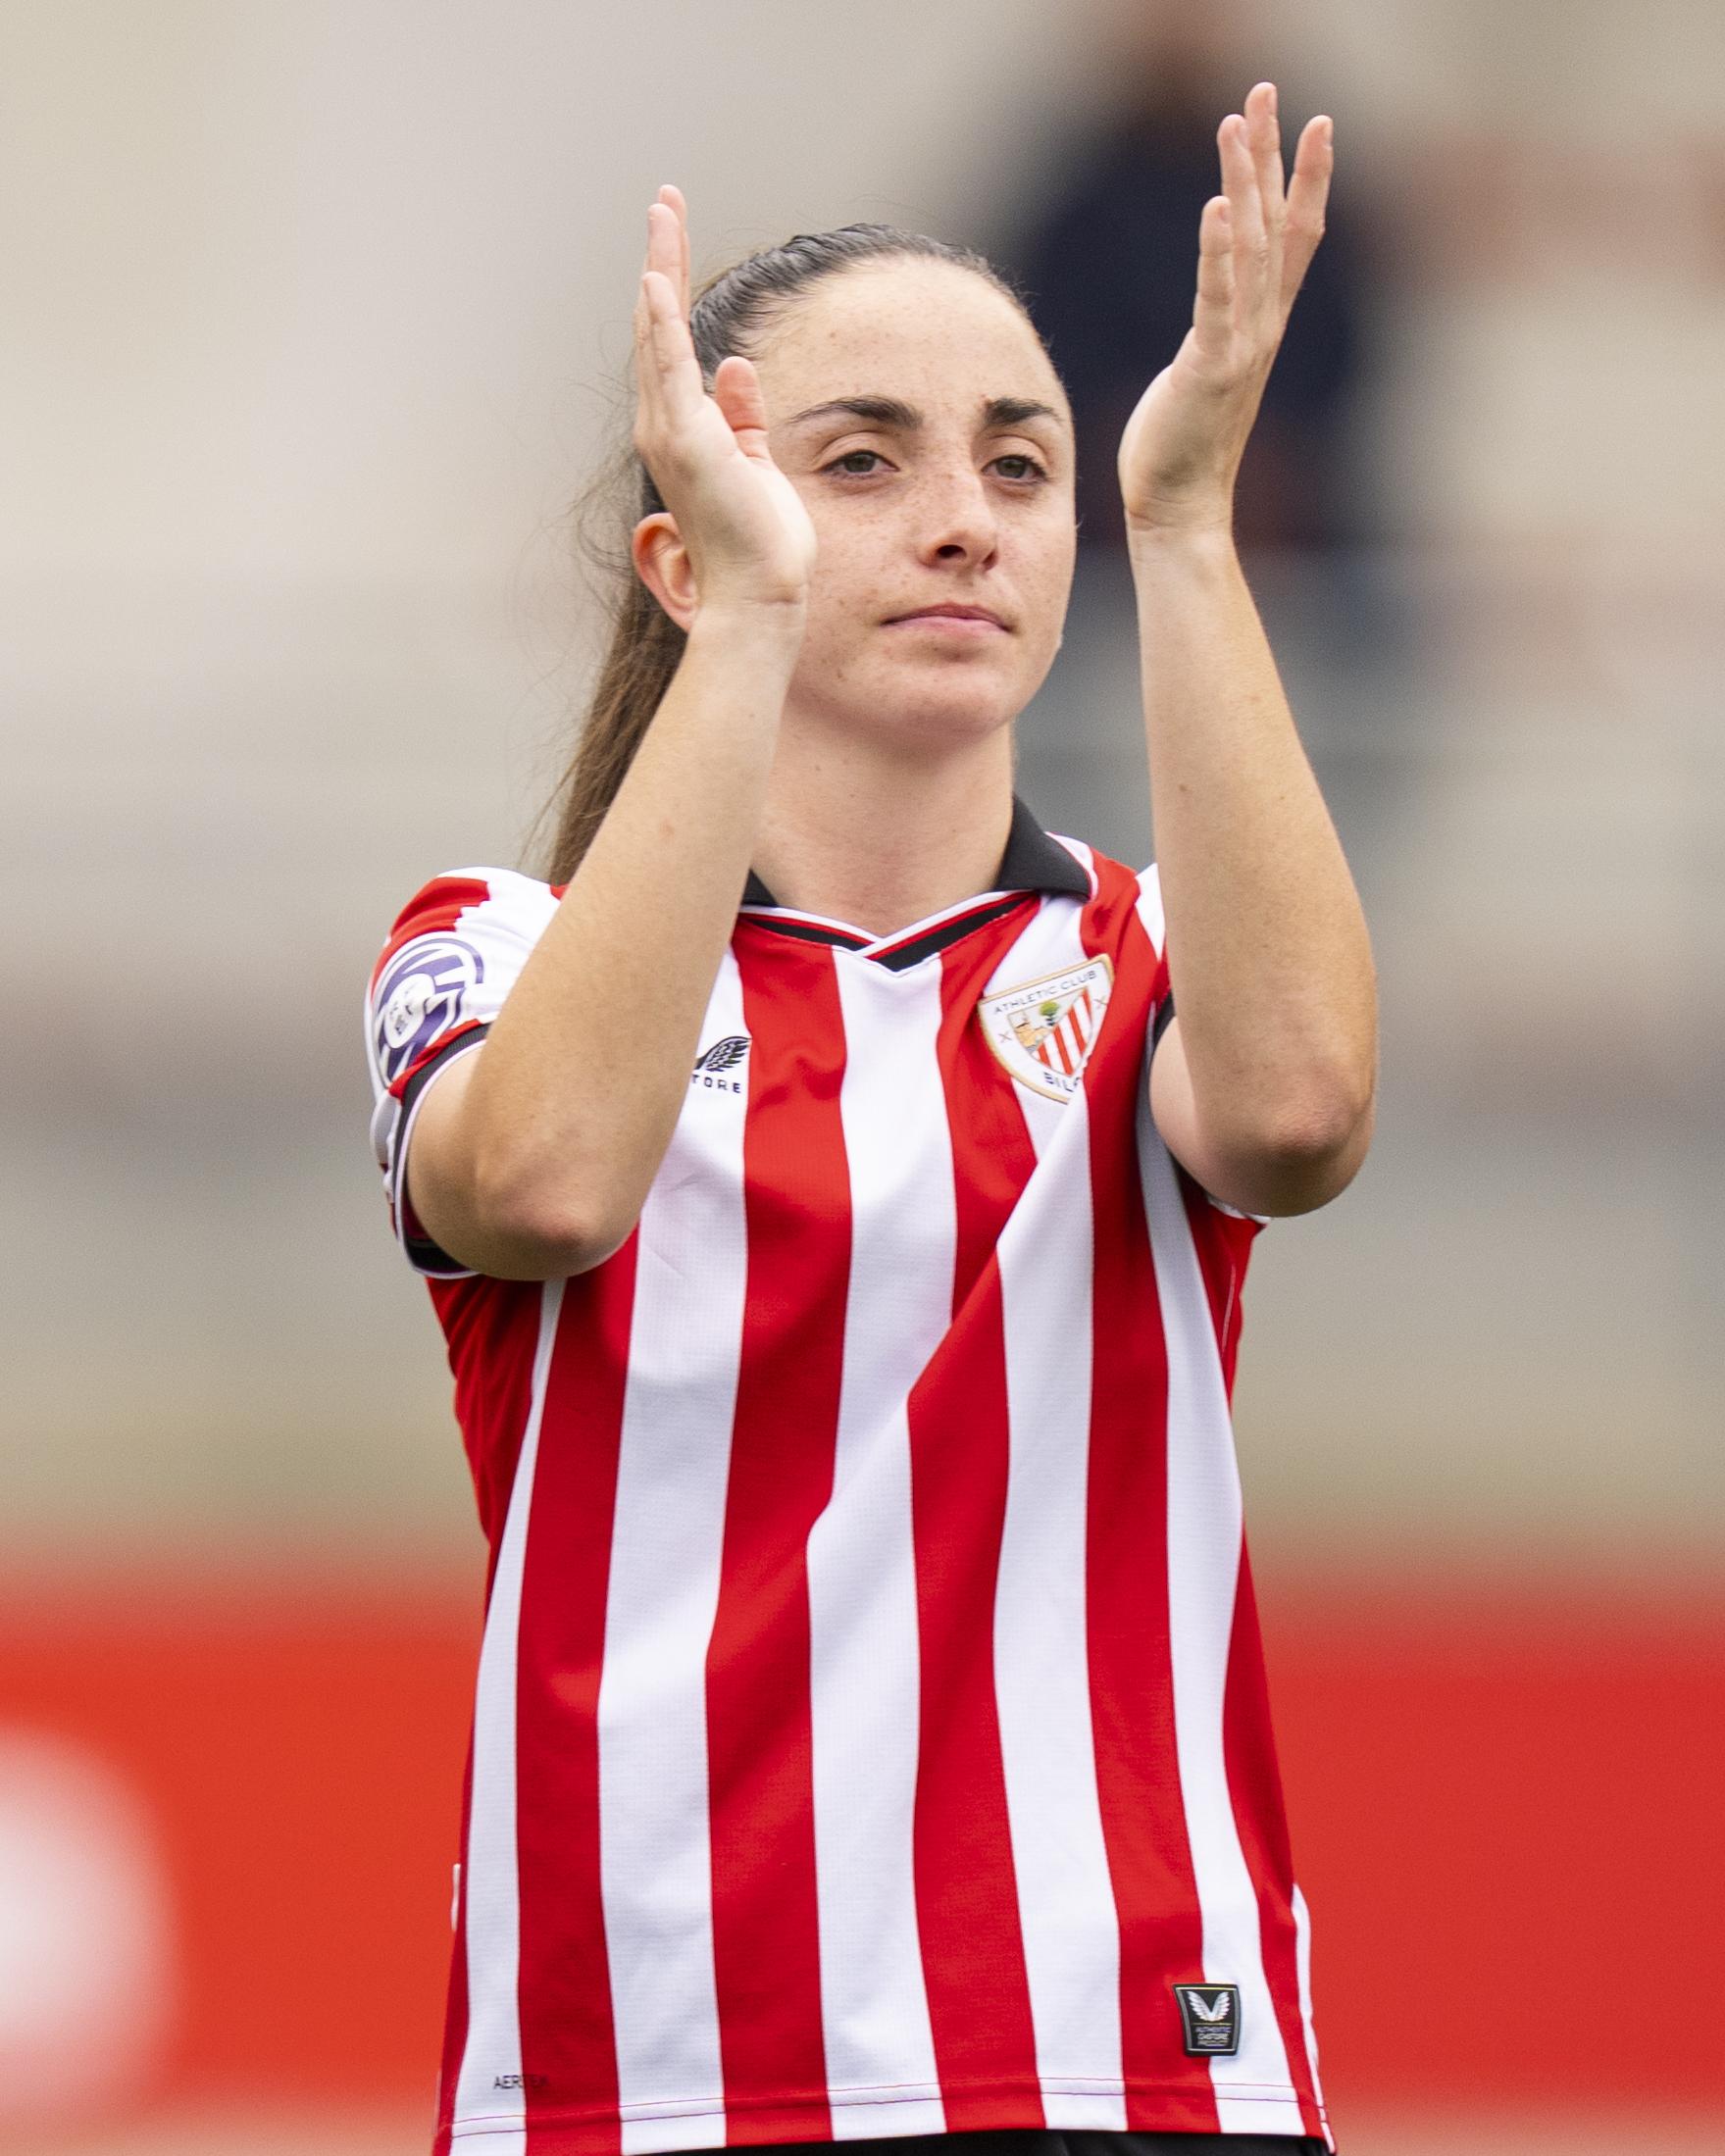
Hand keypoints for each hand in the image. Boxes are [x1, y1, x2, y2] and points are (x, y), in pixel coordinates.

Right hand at [632, 186, 817, 614]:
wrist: (758, 593)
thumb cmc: (760, 543)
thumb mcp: (755, 463)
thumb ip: (742, 415)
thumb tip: (735, 365)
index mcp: (684, 431)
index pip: (674, 346)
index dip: (673, 291)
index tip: (675, 241)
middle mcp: (665, 426)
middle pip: (657, 326)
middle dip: (663, 259)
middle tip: (665, 202)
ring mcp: (670, 432)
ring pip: (658, 333)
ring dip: (661, 268)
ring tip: (664, 213)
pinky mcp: (687, 440)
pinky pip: (669, 368)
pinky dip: (662, 322)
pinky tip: (659, 278)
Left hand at [1117, 83, 1332, 537]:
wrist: (1182, 509)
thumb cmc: (1182, 447)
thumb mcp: (1206, 373)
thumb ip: (1216, 334)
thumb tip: (1213, 321)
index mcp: (1262, 326)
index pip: (1295, 239)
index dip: (1308, 179)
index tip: (1317, 124)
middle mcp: (1261, 328)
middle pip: (1275, 224)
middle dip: (1272, 155)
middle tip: (1266, 92)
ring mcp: (1240, 346)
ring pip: (1251, 248)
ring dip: (1246, 181)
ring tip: (1238, 123)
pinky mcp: (1209, 366)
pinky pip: (1216, 298)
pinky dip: (1219, 251)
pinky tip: (1218, 205)